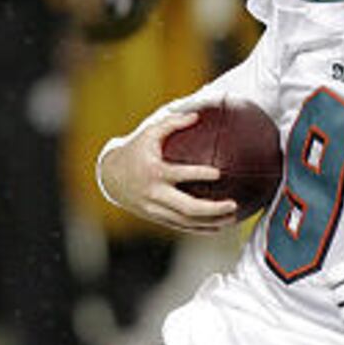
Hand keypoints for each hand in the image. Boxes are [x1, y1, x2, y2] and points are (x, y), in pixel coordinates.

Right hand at [100, 113, 237, 232]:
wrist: (110, 177)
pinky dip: (201, 228)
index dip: (198, 174)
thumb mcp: (148, 132)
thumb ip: (172, 123)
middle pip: (187, 208)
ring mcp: (156, 209)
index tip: (218, 173)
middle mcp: (155, 194)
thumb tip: (197, 115)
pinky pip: (181, 226)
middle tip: (233, 205)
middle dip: (212, 209)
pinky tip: (218, 227)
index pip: (178, 175)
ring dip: (211, 222)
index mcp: (154, 172)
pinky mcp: (157, 217)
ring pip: (187, 221)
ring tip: (232, 218)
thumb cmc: (134, 150)